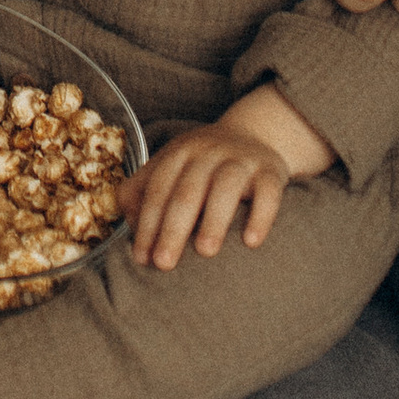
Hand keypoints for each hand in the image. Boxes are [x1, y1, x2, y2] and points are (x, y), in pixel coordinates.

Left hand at [125, 90, 330, 270]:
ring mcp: (241, 160)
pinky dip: (261, 215)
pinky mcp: (271, 171)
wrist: (256, 134)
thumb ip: (143, 192)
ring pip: (226, 187)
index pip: (157, 189)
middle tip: (164, 264)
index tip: (141, 258)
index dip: (147, 223)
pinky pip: (268, 192)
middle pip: (187, 191)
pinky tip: (251, 242)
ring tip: (205, 252)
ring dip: (214, 219)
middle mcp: (208, 153)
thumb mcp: (170, 167)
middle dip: (173, 229)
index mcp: (178, 153)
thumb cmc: (203, 165)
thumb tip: (126, 226)